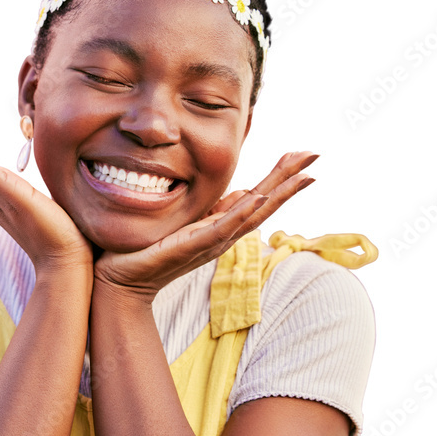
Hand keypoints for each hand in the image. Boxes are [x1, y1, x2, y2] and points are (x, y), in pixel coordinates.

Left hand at [92, 151, 318, 303]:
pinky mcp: (192, 245)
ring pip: (253, 214)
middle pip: (266, 204)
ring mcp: (211, 241)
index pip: (259, 198)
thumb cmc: (150, 251)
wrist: (122, 280)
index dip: (281, 178)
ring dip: (278, 193)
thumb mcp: (188, 223)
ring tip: (302, 174)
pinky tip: (260, 195)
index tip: (302, 155)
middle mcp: (223, 235)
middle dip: (290, 179)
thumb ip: (214, 210)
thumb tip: (243, 191)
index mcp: (222, 227)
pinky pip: (222, 226)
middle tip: (314, 155)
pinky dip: (243, 211)